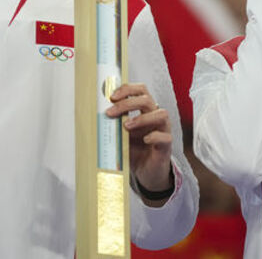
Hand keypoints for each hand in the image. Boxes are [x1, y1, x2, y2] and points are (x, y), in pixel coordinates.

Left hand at [105, 83, 172, 204]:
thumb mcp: (121, 136)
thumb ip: (114, 126)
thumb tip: (94, 118)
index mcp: (145, 111)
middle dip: (128, 103)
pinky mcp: (166, 145)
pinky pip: (165, 137)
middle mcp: (155, 117)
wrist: (146, 172)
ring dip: (142, 118)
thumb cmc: (135, 151)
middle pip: (147, 99)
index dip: (127, 89)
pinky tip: (145, 140)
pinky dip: (154, 136)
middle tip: (111, 112)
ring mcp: (163, 130)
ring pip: (161, 114)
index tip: (111, 97)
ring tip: (126, 126)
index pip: (140, 91)